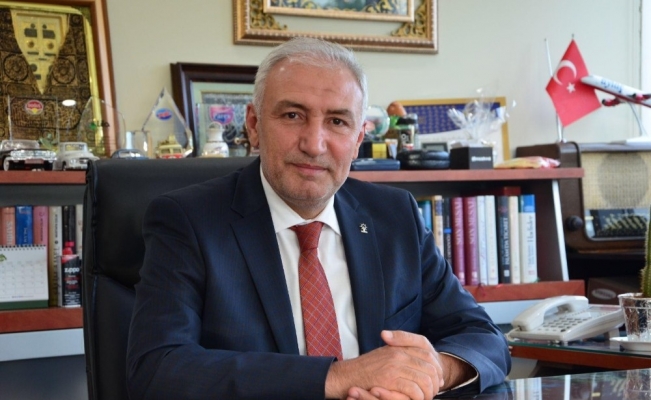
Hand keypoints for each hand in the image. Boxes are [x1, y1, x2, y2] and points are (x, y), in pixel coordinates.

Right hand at [325, 330, 442, 399]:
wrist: (347, 375)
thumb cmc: (367, 369)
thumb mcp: (386, 355)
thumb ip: (404, 356)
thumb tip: (428, 366)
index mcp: (399, 347)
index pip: (428, 354)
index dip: (436, 368)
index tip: (438, 379)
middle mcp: (399, 353)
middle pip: (430, 367)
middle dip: (435, 382)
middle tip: (433, 392)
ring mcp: (394, 365)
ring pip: (425, 380)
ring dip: (428, 392)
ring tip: (425, 398)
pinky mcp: (390, 379)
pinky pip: (414, 390)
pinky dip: (418, 398)